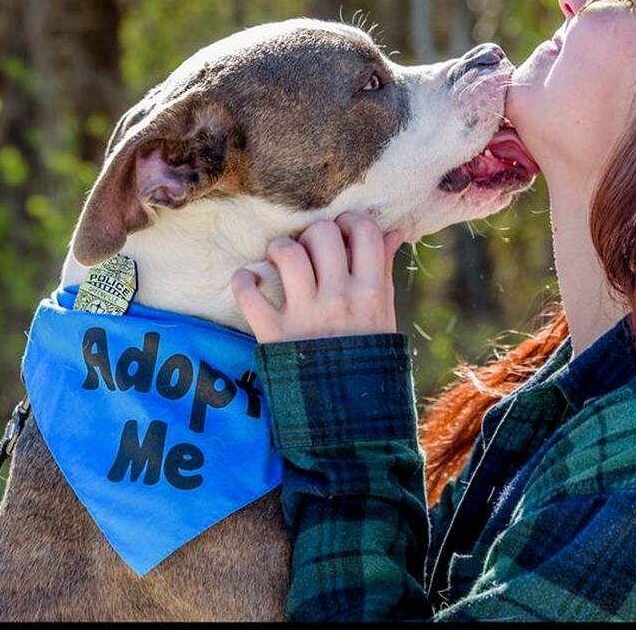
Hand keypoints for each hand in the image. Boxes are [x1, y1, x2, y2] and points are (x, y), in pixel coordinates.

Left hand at [232, 213, 402, 343]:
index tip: (343, 232)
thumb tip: (392, 231)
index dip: (351, 222)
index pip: (363, 231)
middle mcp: (339, 299)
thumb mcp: (384, 314)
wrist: (348, 414)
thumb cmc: (367, 356)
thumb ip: (384, 270)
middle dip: (314, 233)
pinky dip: (243, 280)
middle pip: (322, 234)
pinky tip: (251, 281)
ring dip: (280, 248)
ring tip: (282, 259)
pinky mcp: (273, 333)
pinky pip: (248, 292)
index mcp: (371, 292)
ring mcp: (305, 315)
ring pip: (287, 253)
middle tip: (311, 249)